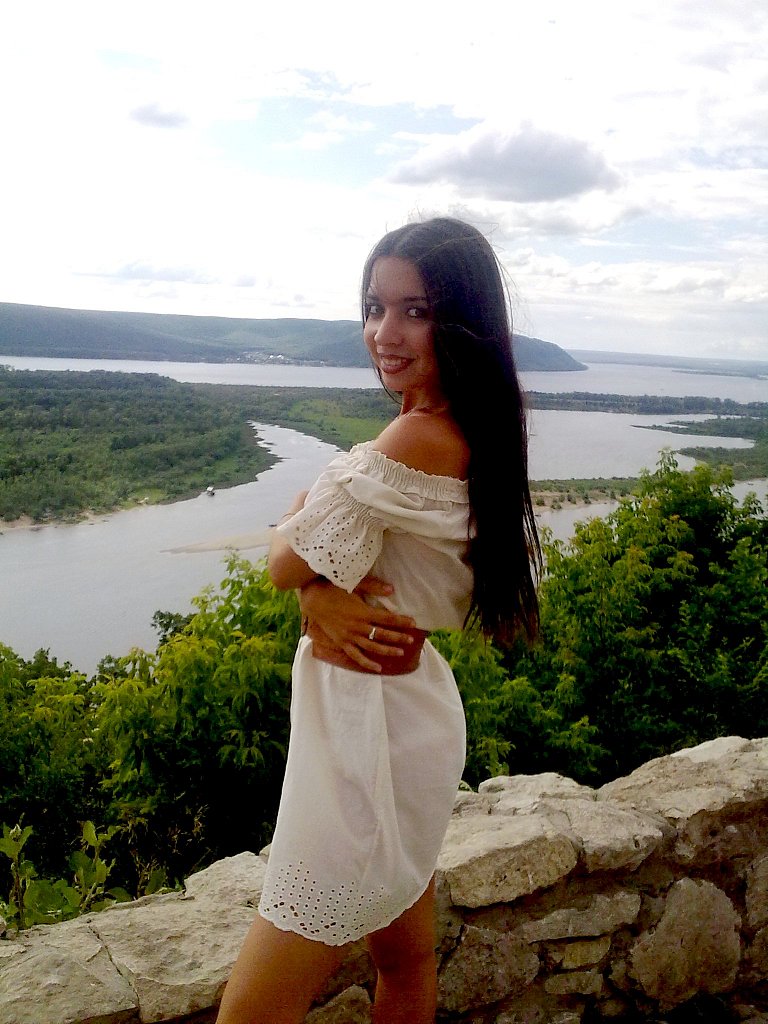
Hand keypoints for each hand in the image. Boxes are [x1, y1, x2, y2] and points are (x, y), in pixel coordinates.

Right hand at [299, 576, 416, 671]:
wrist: (313, 600)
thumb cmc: (334, 588)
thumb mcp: (353, 584)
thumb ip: (373, 587)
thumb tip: (391, 589)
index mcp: (363, 612)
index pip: (387, 619)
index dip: (401, 621)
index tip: (413, 623)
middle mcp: (358, 626)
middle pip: (383, 634)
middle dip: (399, 637)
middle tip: (411, 639)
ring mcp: (350, 636)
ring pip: (372, 647)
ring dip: (387, 650)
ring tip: (400, 653)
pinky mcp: (342, 642)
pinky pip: (356, 656)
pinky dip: (367, 663)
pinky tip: (378, 668)